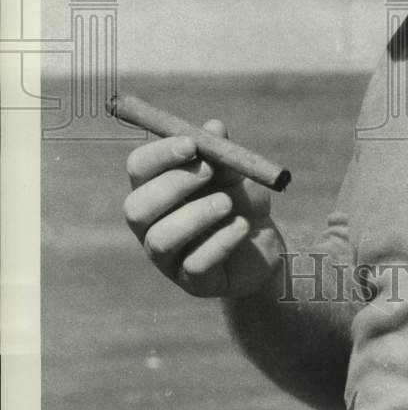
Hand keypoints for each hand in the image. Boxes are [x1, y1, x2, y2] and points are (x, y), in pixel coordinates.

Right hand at [123, 119, 285, 297]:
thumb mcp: (237, 172)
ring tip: (228, 204)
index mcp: (156, 189)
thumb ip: (223, 153)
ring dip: (196, 215)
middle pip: (137, 208)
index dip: (159, 154)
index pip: (138, 168)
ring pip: (161, 240)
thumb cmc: (241, 200)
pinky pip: (195, 265)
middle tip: (208, 171)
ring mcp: (169, 257)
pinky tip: (242, 227)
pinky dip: (221, 241)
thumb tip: (213, 127)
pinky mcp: (193, 282)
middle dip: (172, 185)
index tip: (191, 144)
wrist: (267, 243)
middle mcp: (153, 224)